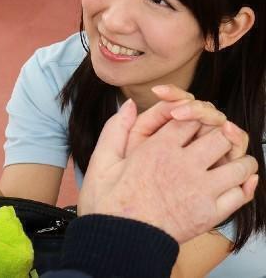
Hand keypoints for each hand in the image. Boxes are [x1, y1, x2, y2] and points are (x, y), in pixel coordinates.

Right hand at [78, 99, 258, 243]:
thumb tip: (128, 104)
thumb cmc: (107, 205)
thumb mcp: (102, 162)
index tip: (189, 124)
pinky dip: (245, 184)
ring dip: (237, 158)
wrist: (118, 242)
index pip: (192, 117)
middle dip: (219, 133)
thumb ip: (115, 129)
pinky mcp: (210, 213)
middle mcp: (183, 166)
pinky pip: (242, 193)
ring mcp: (201, 190)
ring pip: (239, 163)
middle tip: (213, 139)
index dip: (193, 115)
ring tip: (227, 160)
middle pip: (220, 135)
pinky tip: (236, 181)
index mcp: (157, 149)